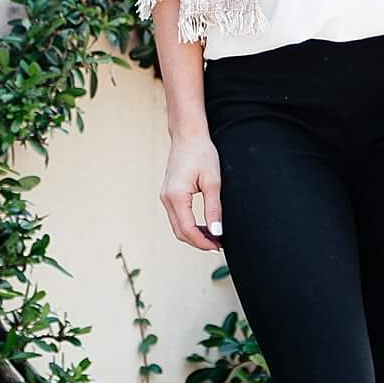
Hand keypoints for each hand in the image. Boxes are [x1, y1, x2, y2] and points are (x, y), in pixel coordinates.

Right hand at [162, 132, 223, 251]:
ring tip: (213, 237)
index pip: (188, 230)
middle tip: (217, 245)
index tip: (218, 247)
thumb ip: (214, 209)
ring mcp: (165, 196)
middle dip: (198, 242)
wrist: (188, 135)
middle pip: (180, 232)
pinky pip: (177, 216)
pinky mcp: (168, 194)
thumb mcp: (213, 182)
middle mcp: (167, 198)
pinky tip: (203, 226)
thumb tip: (217, 232)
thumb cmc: (201, 153)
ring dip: (193, 235)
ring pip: (177, 226)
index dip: (203, 242)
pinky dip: (189, 225)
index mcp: (176, 197)